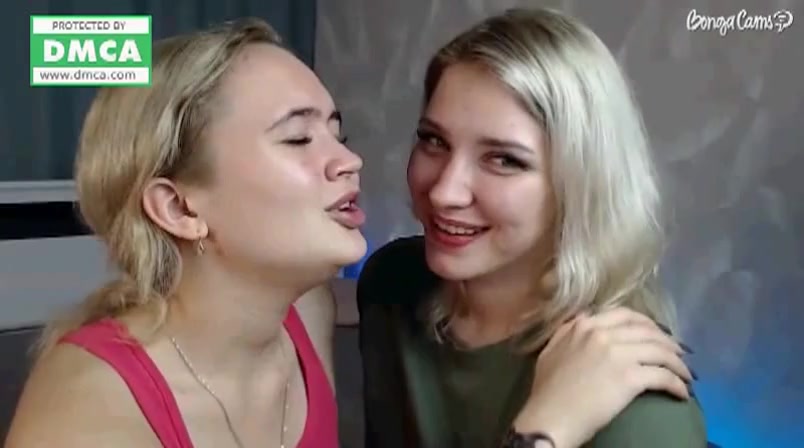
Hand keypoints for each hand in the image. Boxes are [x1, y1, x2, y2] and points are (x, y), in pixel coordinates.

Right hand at [512, 308, 693, 447]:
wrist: (550, 417)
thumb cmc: (547, 390)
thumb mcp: (551, 350)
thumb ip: (567, 332)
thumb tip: (583, 319)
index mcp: (584, 326)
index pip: (625, 315)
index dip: (646, 323)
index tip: (655, 333)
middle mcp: (602, 334)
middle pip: (647, 331)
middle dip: (667, 341)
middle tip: (677, 353)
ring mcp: (618, 354)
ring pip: (660, 351)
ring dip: (678, 363)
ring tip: (686, 373)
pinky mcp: (630, 377)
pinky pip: (663, 376)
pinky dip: (677, 383)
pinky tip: (682, 392)